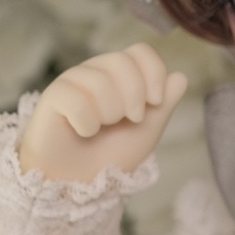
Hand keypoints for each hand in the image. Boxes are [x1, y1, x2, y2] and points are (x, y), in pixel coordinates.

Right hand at [18, 43, 187, 182]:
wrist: (82, 183)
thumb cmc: (111, 155)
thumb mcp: (147, 130)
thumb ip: (164, 103)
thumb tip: (180, 76)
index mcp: (119, 75)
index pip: (140, 51)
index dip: (153, 73)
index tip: (155, 102)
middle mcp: (95, 72)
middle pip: (122, 61)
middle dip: (134, 96)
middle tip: (131, 119)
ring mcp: (72, 82)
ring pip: (99, 82)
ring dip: (109, 114)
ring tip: (101, 128)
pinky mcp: (53, 97)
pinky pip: (76, 101)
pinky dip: (87, 124)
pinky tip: (83, 132)